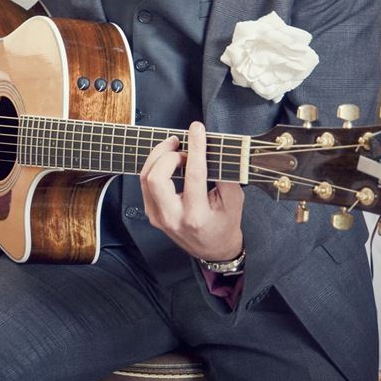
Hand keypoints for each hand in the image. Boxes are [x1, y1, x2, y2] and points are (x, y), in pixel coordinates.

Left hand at [139, 121, 243, 260]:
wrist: (213, 250)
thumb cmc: (225, 225)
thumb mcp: (234, 202)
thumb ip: (225, 175)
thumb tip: (213, 149)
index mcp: (196, 216)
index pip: (193, 174)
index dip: (195, 147)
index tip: (197, 129)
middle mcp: (173, 218)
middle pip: (156, 177)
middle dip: (166, 154)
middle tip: (181, 145)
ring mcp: (158, 217)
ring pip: (145, 178)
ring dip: (158, 157)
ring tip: (175, 149)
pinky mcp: (152, 214)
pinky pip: (145, 184)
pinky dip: (155, 167)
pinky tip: (168, 161)